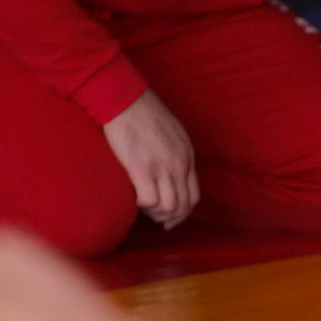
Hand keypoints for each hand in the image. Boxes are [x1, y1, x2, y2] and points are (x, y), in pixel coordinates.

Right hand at [102, 90, 197, 229]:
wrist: (126, 100)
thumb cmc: (144, 114)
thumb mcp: (172, 134)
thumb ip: (175, 154)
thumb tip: (170, 173)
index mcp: (187, 157)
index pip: (194, 195)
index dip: (183, 212)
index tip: (171, 218)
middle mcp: (179, 164)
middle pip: (183, 205)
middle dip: (170, 218)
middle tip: (156, 220)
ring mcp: (162, 167)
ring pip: (169, 206)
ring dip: (156, 214)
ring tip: (144, 210)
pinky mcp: (141, 168)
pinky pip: (148, 200)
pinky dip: (142, 206)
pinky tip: (133, 200)